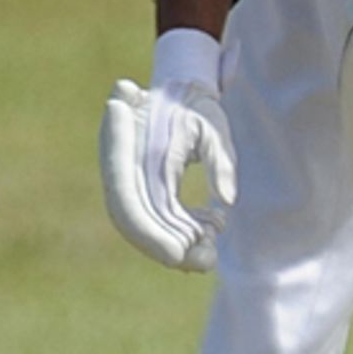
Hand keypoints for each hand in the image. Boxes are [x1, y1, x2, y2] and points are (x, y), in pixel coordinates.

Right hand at [99, 29, 235, 271]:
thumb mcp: (213, 123)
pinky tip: (213, 229)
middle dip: (167, 248)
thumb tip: (228, 200)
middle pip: (134, 222)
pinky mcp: (146, 191)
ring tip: (213, 252)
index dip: (148, 234)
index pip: (128, 201)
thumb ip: (220, 158)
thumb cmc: (195, 103)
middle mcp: (124, 169)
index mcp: (131, 150)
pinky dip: (184, 231)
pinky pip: (159, 220)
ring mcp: (131, 182)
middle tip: (206, 264)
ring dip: (178, 244)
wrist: (179, 90)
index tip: (177, 256)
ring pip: (146, 226)